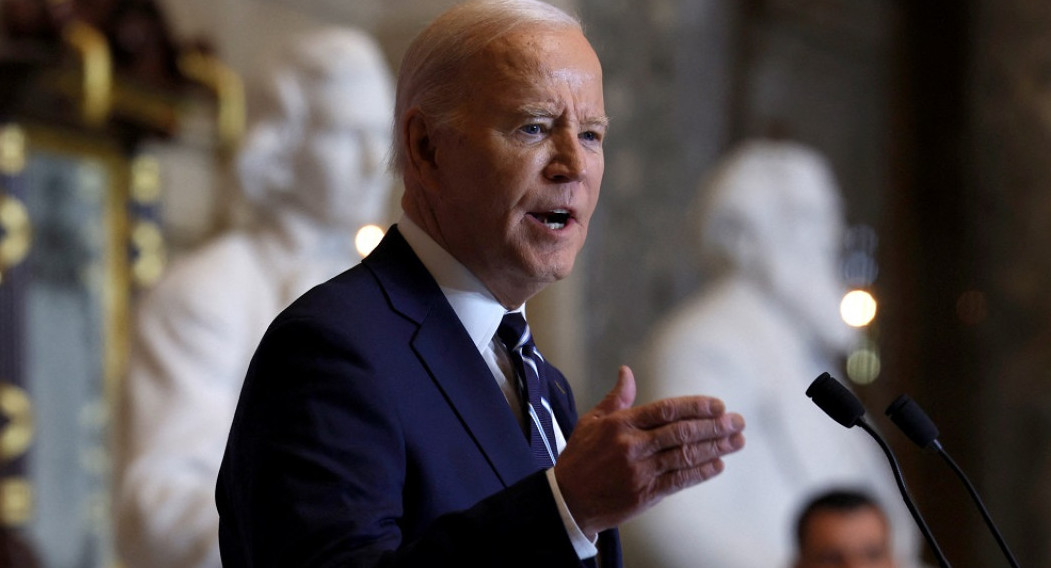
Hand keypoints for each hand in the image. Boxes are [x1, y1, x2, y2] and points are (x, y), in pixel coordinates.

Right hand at [553, 365, 744, 536]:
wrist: (568, 500)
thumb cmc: (580, 457)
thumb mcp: (592, 422)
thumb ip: (616, 398)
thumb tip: (626, 371)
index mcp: (620, 424)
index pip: (665, 409)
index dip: (695, 406)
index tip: (718, 405)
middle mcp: (632, 446)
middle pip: (682, 432)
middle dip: (714, 427)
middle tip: (738, 421)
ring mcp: (640, 471)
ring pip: (685, 456)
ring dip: (715, 448)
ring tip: (737, 441)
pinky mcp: (645, 494)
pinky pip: (679, 480)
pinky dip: (701, 472)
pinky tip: (718, 464)